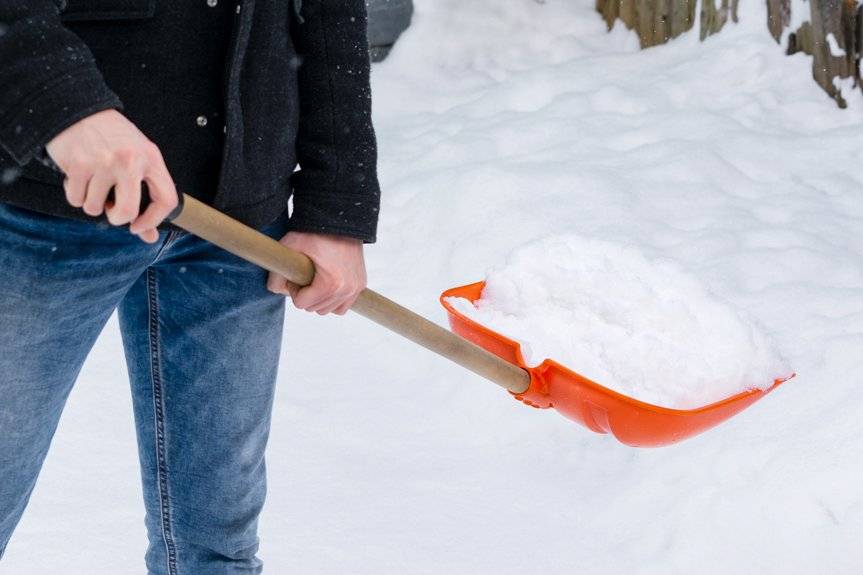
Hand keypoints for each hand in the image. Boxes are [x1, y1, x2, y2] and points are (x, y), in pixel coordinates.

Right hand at [45, 109, 177, 242]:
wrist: (80, 111)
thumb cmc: (113, 139)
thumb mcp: (138, 160)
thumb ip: (146, 196)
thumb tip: (148, 236)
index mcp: (151, 159)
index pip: (167, 200)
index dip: (154, 221)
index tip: (139, 227)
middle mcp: (130, 160)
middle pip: (128, 212)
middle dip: (117, 218)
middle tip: (111, 209)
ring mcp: (104, 162)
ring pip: (95, 209)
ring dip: (92, 203)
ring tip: (94, 183)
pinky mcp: (79, 164)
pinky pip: (76, 200)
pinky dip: (76, 195)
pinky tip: (80, 177)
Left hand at [267, 232, 365, 314]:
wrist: (339, 219)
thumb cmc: (314, 232)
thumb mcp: (289, 248)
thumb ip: (276, 273)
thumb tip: (277, 291)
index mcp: (331, 284)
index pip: (302, 304)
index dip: (294, 289)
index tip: (297, 273)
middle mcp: (346, 289)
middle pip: (315, 309)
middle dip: (306, 295)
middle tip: (305, 275)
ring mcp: (356, 288)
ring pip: (329, 310)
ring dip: (319, 300)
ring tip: (316, 279)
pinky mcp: (360, 285)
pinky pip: (343, 306)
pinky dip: (333, 300)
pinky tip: (327, 286)